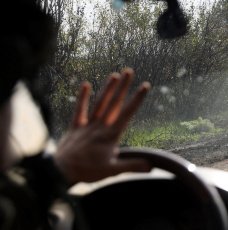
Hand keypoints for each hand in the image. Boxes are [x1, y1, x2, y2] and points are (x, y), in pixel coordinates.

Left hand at [54, 68, 151, 184]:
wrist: (61, 171)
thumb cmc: (87, 171)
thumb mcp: (112, 171)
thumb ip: (132, 166)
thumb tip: (151, 166)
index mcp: (111, 135)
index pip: (127, 113)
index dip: (137, 98)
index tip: (145, 85)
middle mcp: (100, 126)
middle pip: (114, 103)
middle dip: (123, 87)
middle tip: (129, 70)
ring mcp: (87, 125)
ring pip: (99, 103)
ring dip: (107, 88)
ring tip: (115, 74)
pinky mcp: (76, 127)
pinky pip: (79, 110)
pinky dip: (82, 97)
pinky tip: (85, 84)